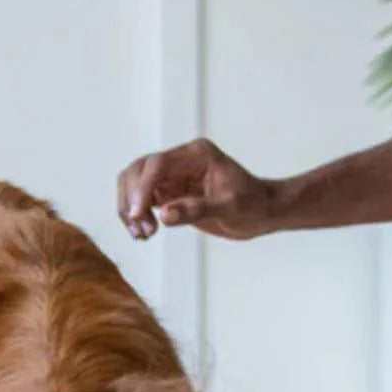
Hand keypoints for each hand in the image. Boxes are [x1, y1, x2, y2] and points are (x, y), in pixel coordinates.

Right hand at [117, 139, 273, 240]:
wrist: (261, 213)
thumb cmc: (252, 204)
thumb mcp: (229, 207)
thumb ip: (196, 209)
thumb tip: (165, 215)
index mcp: (196, 155)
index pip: (157, 165)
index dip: (142, 188)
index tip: (138, 214)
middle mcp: (180, 162)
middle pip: (138, 171)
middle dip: (132, 200)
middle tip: (142, 229)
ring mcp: (172, 177)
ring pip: (134, 185)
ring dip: (130, 210)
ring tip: (143, 235)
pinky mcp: (168, 194)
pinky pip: (141, 201)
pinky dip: (136, 217)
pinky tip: (143, 234)